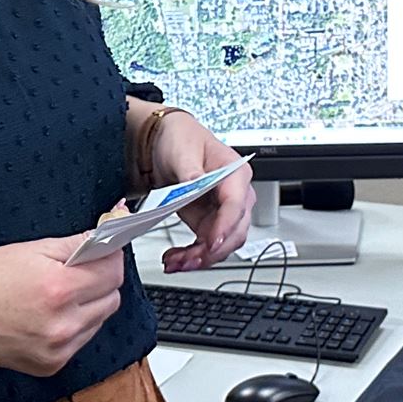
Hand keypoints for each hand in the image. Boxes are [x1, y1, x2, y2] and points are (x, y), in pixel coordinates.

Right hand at [0, 235, 126, 375]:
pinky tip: (49, 317)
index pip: (113, 273)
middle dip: (101, 282)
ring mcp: (57, 350)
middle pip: (112, 299)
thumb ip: (79, 244)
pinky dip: (74, 327)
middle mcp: (62, 325)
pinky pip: (81, 341)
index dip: (110, 258)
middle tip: (77, 273)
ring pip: (99, 321)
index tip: (104, 253)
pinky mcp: (50, 366)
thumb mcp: (35, 248)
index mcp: (59, 290)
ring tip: (58, 296)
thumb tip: (109, 235)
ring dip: (89, 306)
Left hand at [148, 110, 252, 272]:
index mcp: (236, 173)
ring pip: (222, 245)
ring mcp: (222, 212)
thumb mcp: (183, 149)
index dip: (225, 226)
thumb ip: (191, 170)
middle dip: (212, 251)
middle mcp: (235, 195)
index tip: (211, 243)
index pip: (237, 205)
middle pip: (235, 232)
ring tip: (175, 263)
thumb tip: (196, 183)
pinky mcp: (208, 223)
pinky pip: (206, 246)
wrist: (165, 143)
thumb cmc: (180, 139)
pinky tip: (176, 259)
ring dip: (200, 258)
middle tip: (189, 261)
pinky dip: (192, 256)